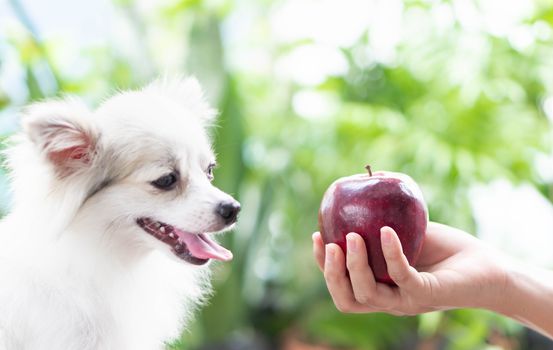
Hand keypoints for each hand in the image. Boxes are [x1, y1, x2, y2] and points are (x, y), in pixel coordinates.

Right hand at [312, 222, 509, 315]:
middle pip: (346, 300)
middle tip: (328, 245)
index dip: (322, 267)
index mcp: (379, 288)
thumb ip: (383, 218)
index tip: (316, 236)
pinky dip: (390, 253)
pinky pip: (402, 277)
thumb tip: (368, 177)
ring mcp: (407, 301)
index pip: (341, 287)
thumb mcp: (407, 230)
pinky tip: (386, 231)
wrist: (487, 267)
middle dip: (331, 274)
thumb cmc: (445, 248)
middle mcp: (389, 300)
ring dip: (354, 266)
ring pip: (367, 295)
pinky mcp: (427, 294)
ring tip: (353, 237)